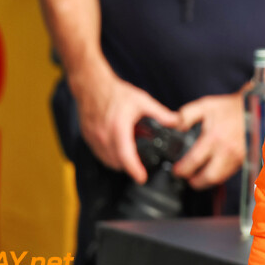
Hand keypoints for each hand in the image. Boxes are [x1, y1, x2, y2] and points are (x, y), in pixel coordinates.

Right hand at [72, 68, 179, 184]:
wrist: (92, 86)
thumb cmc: (116, 93)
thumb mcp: (142, 101)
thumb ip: (160, 113)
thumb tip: (176, 122)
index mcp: (118, 128)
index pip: (126, 156)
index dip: (134, 170)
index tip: (142, 178)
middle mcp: (104, 136)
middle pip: (117, 162)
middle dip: (130, 167)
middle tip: (141, 165)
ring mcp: (94, 139)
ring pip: (107, 161)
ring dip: (119, 162)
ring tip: (131, 156)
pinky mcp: (88, 139)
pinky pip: (99, 155)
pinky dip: (110, 156)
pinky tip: (118, 148)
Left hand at [172, 92, 246, 189]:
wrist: (253, 108)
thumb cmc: (230, 108)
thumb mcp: (205, 106)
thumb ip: (185, 116)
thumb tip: (172, 126)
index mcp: (214, 137)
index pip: (193, 161)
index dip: (182, 170)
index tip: (177, 170)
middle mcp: (226, 150)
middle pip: (208, 177)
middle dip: (195, 182)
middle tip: (188, 177)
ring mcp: (237, 157)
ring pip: (220, 179)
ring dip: (207, 180)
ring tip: (199, 176)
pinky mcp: (244, 160)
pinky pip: (228, 174)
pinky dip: (219, 175)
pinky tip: (213, 169)